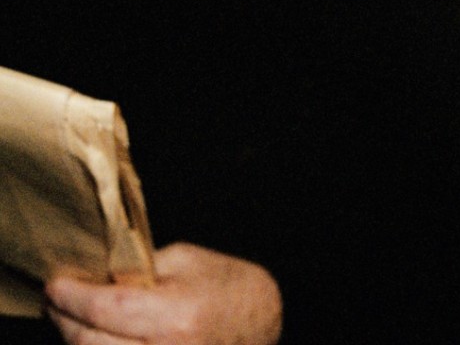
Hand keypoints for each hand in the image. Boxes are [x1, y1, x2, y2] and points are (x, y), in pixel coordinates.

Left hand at [46, 242, 281, 344]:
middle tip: (57, 301)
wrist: (265, 321)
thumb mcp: (188, 261)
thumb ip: (140, 269)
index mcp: (177, 314)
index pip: (104, 308)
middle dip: (65, 320)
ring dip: (76, 341)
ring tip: (72, 319)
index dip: (72, 296)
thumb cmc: (230, 286)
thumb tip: (96, 276)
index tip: (55, 284)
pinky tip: (96, 340)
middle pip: (89, 344)